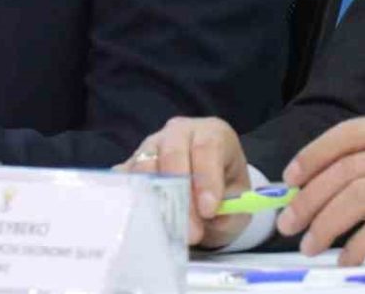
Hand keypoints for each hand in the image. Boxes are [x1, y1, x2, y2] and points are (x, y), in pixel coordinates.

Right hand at [118, 116, 252, 248]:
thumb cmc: (225, 192)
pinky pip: (126, 176)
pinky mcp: (133, 161)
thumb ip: (227, 209)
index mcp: (213, 133)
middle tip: (191, 232)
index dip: (206, 178)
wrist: (207, 194)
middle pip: (173, 153)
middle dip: (181, 196)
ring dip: (156, 200)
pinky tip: (142, 216)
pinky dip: (132, 196)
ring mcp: (152, 144)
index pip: (207, 147)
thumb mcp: (238, 202)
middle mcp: (180, 132)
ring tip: (168, 229)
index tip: (209, 211)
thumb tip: (206, 218)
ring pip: (146, 164)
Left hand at [277, 116, 364, 269]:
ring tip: (310, 244)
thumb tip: (329, 183)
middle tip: (290, 221)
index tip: (291, 179)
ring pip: (355, 198)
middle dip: (309, 197)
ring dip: (324, 224)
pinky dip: (355, 246)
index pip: (349, 134)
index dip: (313, 155)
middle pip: (345, 170)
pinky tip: (347, 260)